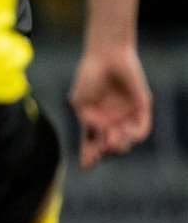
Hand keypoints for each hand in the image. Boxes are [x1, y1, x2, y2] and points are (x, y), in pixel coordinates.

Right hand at [68, 43, 151, 167]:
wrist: (106, 56)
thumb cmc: (88, 77)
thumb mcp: (80, 102)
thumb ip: (88, 121)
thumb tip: (99, 137)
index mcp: (93, 121)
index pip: (92, 143)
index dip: (89, 155)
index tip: (86, 166)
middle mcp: (110, 122)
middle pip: (110, 147)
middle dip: (106, 151)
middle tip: (103, 145)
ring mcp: (126, 116)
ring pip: (127, 142)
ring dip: (120, 145)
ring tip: (113, 138)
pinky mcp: (142, 108)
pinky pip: (142, 129)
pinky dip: (135, 134)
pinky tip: (125, 130)